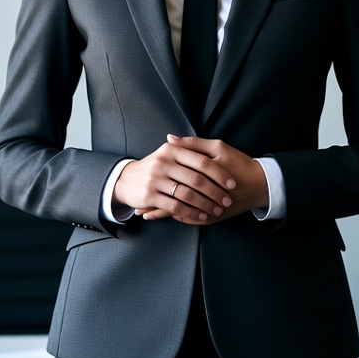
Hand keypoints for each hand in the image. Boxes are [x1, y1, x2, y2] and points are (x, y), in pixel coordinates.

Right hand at [112, 137, 235, 224]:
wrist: (126, 180)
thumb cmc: (156, 166)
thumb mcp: (169, 152)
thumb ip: (187, 147)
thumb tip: (203, 142)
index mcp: (172, 149)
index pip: (202, 161)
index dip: (219, 173)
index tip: (231, 183)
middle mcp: (163, 162)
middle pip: (196, 179)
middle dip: (215, 192)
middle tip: (227, 200)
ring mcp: (155, 179)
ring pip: (187, 194)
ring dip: (205, 204)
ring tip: (217, 210)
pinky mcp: (150, 195)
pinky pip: (175, 206)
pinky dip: (191, 212)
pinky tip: (201, 216)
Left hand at [137, 135, 269, 224]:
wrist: (260, 185)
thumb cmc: (239, 164)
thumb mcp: (218, 148)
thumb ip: (193, 144)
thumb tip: (170, 139)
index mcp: (202, 177)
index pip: (173, 182)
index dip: (156, 183)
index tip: (142, 183)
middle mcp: (202, 197)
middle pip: (174, 201)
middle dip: (155, 204)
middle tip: (138, 206)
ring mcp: (207, 209)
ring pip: (180, 213)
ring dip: (163, 214)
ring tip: (146, 215)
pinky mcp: (213, 217)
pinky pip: (191, 219)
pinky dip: (178, 217)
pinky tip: (167, 216)